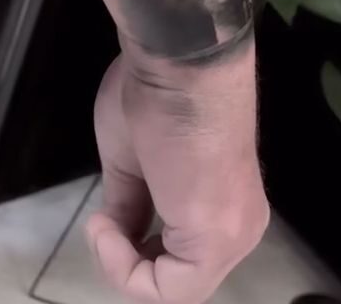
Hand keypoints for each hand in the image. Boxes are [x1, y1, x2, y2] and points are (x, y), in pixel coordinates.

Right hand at [87, 49, 268, 303]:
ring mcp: (233, 232)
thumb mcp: (129, 159)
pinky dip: (126, 271)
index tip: (100, 217)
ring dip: (124, 263)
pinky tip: (106, 231)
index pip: (178, 255)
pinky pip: (171, 289)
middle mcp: (240, 223)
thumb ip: (129, 205)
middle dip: (127, 258)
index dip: (129, 248)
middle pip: (178, 275)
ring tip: (102, 223)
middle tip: (100, 223)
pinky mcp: (216, 237)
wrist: (178, 58)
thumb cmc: (157, 91)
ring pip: (175, 287)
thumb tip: (117, 233)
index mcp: (224, 201)